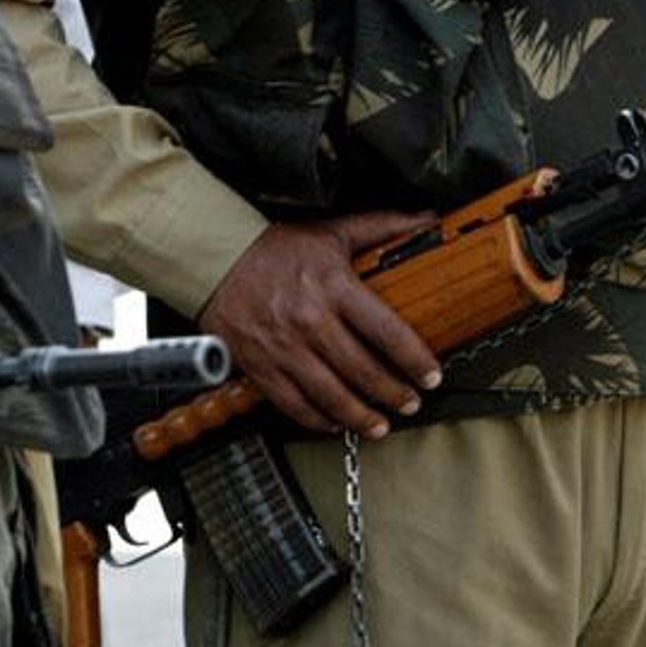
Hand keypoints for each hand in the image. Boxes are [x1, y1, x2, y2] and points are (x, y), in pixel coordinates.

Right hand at [199, 210, 442, 437]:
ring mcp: (282, 346)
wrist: (214, 258)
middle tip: (411, 404)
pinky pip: (292, 403)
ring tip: (380, 425)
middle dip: (394, 394)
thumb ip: (381, 227)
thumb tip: (427, 220)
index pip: (386, 331)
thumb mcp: (331, 231)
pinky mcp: (259, 364)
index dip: (414, 360)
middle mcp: (309, 319)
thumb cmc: (275, 247)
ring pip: (330, 395)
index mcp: (332, 285)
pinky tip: (334, 423)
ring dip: (361, 416)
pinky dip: (317, 420)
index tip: (431, 376)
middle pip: (363, 370)